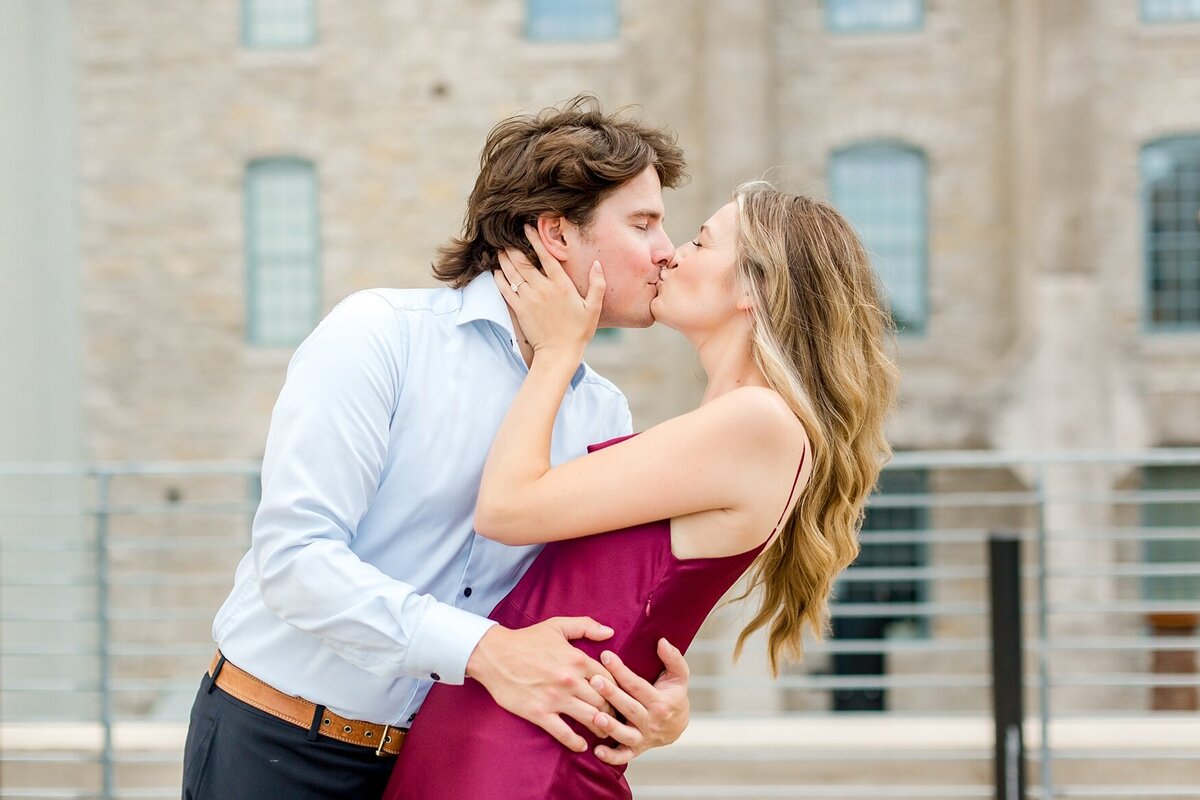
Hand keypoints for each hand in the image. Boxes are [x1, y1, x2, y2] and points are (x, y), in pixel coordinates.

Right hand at [465, 617, 616, 752]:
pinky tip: (582, 746)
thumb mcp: (558, 626)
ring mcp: (556, 698)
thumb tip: (610, 632)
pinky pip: (564, 733)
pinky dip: (576, 742)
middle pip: (604, 701)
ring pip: (590, 718)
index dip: (618, 690)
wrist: (495, 655)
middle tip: (617, 719)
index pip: (610, 679)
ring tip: (606, 733)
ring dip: (602, 728)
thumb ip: (586, 626)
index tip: (620, 698)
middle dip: (614, 711)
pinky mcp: (540, 713)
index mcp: (578, 659)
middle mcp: (571, 680)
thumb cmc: (527, 640)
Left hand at [493, 224, 603, 361]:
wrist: (559, 353)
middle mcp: (543, 289)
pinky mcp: (519, 310)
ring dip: (504, 260)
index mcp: (561, 285)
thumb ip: (597, 284)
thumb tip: (598, 264)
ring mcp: (529, 299)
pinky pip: (505, 290)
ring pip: (512, 273)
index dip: (535, 240)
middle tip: (506, 238)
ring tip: (499, 250)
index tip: (527, 228)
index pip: (546, 256)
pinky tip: (496, 271)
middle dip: (513, 247)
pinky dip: (499, 279)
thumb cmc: (578, 331)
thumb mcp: (594, 308)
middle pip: (523, 262)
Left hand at [588, 638, 690, 764]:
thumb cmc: (673, 694)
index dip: (622, 671)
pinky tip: (597, 750)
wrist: (677, 726)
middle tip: (595, 681)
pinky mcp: (636, 750)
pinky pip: (624, 756)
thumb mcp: (679, 676)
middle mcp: (652, 721)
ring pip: (626, 734)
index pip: (638, 685)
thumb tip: (662, 641)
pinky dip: (611, 757)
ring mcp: (643, 737)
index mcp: (660, 702)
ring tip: (595, 716)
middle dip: (612, 695)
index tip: (606, 655)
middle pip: (630, 708)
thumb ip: (673, 658)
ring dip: (611, 726)